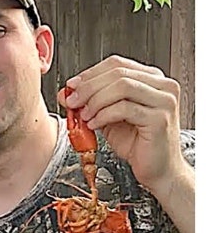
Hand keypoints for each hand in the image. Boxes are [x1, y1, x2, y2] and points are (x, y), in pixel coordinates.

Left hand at [62, 56, 185, 194]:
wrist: (157, 168)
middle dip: (88, 87)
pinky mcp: (160, 118)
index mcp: (152, 79)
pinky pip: (125, 108)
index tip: (72, 87)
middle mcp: (163, 86)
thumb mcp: (107, 117)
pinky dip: (103, 115)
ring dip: (95, 100)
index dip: (90, 74)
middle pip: (118, 73)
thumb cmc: (137, 143)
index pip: (117, 64)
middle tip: (72, 102)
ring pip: (122, 87)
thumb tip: (66, 92)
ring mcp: (164, 101)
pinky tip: (94, 124)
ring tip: (84, 115)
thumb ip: (90, 102)